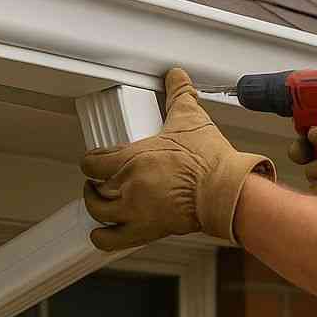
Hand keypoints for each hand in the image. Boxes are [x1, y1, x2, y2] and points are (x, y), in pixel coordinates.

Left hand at [81, 67, 275, 251]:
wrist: (226, 192)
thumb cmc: (208, 161)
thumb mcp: (190, 120)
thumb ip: (179, 95)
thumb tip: (177, 76)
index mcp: (132, 159)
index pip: (92, 161)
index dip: (90, 160)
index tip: (95, 160)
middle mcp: (128, 187)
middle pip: (93, 188)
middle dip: (93, 184)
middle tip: (97, 181)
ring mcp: (135, 212)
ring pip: (98, 214)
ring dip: (95, 208)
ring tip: (100, 202)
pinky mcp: (147, 231)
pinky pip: (112, 241)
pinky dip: (102, 238)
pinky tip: (103, 233)